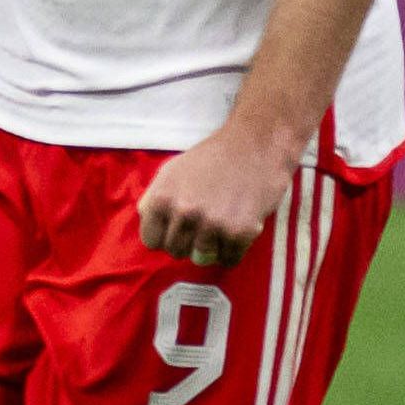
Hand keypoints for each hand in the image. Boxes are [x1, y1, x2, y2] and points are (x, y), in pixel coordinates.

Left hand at [139, 119, 307, 267]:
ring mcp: (212, 224)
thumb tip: (148, 225)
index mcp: (162, 199)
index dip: (165, 237)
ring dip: (212, 249)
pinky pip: (229, 260)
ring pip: (202, 259)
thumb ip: (154, 200)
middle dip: (189, 243)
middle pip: (177, 252)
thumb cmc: (212, 158)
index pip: (152, 241)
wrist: (256, 145)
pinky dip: (233, 252)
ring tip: (220, 230)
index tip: (178, 230)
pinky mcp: (240, 232)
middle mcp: (184, 213)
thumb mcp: (170, 172)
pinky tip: (236, 234)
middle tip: (203, 228)